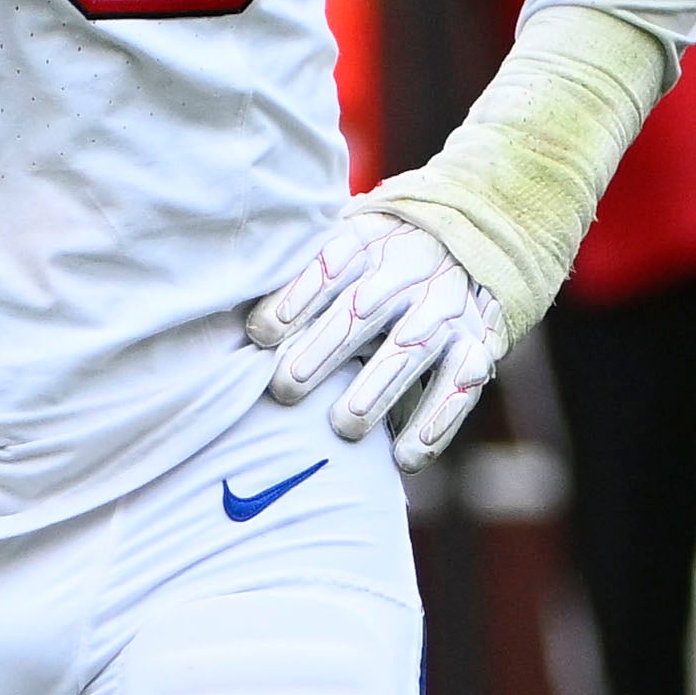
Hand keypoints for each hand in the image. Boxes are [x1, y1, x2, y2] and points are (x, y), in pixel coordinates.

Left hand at [244, 199, 512, 467]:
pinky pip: (462, 385)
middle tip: (286, 390)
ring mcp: (445, 309)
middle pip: (363, 310)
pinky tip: (404, 457)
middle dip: (323, 351)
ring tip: (343, 428)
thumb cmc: (374, 261)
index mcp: (364, 241)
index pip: (327, 264)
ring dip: (376, 391)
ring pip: (411, 349)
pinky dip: (436, 422)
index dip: (294, 298)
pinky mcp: (479, 343)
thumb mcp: (342, 242)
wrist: (474, 237)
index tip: (259, 334)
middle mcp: (407, 272)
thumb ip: (294, 272)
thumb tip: (215, 312)